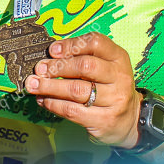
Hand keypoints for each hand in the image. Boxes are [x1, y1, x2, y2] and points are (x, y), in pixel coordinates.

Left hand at [23, 32, 141, 147]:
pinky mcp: (104, 120)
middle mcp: (120, 77)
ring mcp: (114, 100)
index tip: (53, 50)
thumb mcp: (105, 67)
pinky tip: (44, 100)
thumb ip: (82, 58)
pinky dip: (53, 104)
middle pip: (85, 66)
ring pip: (76, 90)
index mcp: (119, 58)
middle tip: (39, 69)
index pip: (96, 43)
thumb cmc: (109, 87)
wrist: (130, 120)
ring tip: (33, 85)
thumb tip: (49, 57)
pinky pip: (73, 110)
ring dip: (50, 86)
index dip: (72, 45)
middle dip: (58, 67)